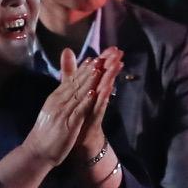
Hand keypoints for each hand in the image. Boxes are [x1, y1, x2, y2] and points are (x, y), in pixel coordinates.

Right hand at [21, 51, 101, 169]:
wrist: (36, 151)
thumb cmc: (45, 132)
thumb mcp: (52, 110)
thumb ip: (60, 97)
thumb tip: (66, 86)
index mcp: (55, 98)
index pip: (70, 81)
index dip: (82, 70)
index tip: (93, 59)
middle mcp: (58, 102)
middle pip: (75, 83)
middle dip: (89, 71)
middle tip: (101, 58)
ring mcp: (62, 112)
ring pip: (78, 94)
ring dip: (89, 81)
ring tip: (99, 69)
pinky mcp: (68, 124)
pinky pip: (78, 110)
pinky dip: (86, 100)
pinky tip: (94, 92)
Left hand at [69, 50, 123, 166]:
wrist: (79, 140)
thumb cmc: (78, 114)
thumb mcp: (72, 90)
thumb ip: (70, 72)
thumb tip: (67, 51)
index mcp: (90, 89)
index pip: (99, 71)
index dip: (105, 59)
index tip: (113, 47)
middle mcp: (95, 97)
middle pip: (104, 78)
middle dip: (111, 64)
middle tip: (120, 52)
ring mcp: (95, 107)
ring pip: (104, 89)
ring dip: (110, 77)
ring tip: (117, 64)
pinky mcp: (94, 118)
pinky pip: (99, 106)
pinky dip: (102, 97)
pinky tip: (107, 88)